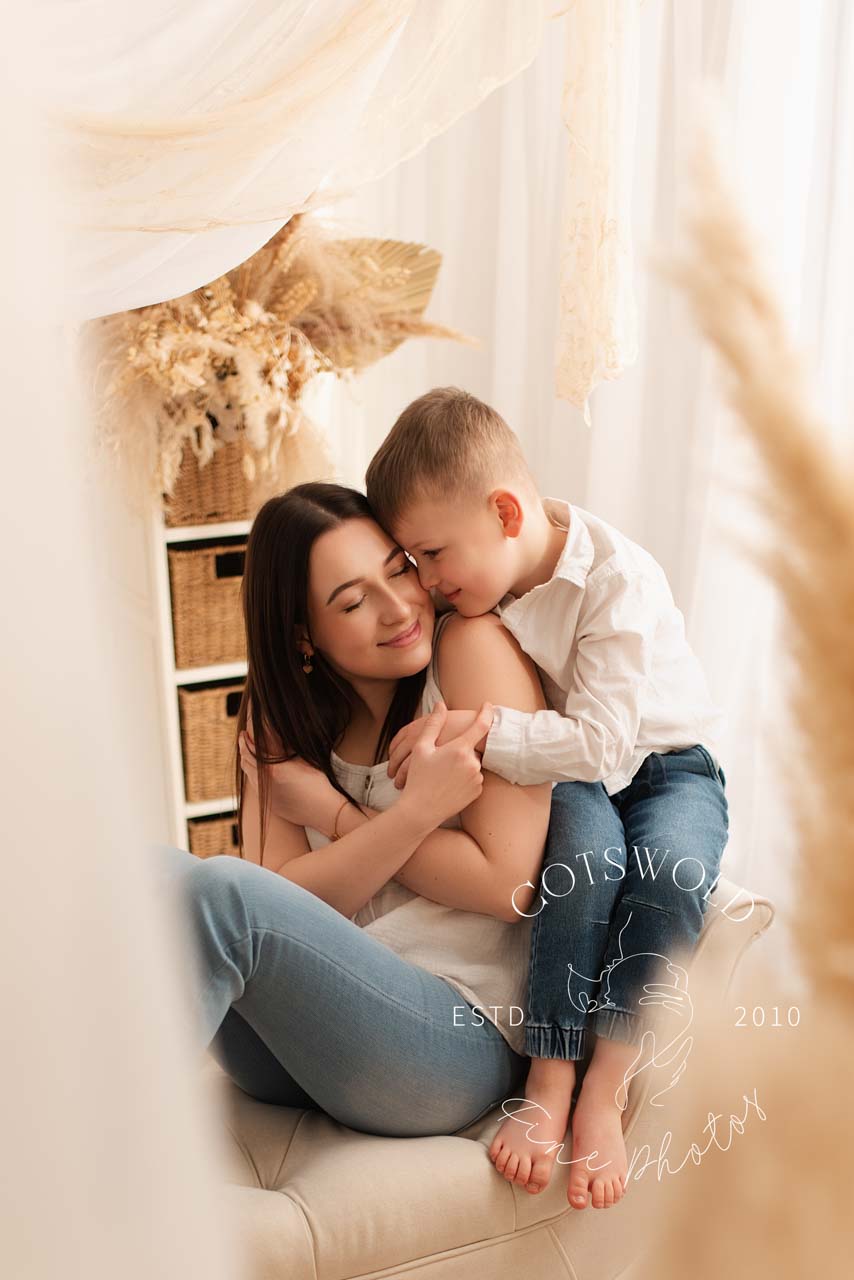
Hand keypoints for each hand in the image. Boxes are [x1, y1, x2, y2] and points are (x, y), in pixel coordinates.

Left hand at [239, 731, 340, 833]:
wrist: (322, 810)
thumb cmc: (317, 782)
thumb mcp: (301, 759)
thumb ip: (284, 749)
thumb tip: (274, 735)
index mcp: (270, 769)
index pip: (248, 751)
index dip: (244, 741)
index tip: (244, 733)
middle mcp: (262, 783)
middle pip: (244, 763)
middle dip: (243, 750)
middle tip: (246, 741)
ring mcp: (264, 796)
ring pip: (248, 776)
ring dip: (248, 764)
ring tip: (254, 755)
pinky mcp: (268, 806)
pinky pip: (256, 788)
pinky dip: (255, 777)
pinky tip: (264, 773)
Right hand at [397, 701, 492, 828]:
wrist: (421, 811)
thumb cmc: (418, 779)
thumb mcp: (421, 748)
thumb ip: (433, 724)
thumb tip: (441, 705)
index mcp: (460, 749)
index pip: (481, 725)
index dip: (486, 712)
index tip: (488, 705)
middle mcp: (473, 763)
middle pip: (471, 748)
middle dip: (459, 749)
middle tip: (441, 760)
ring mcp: (477, 778)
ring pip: (472, 763)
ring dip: (461, 764)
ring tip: (443, 775)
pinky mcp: (477, 792)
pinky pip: (473, 778)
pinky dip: (464, 778)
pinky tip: (449, 784)